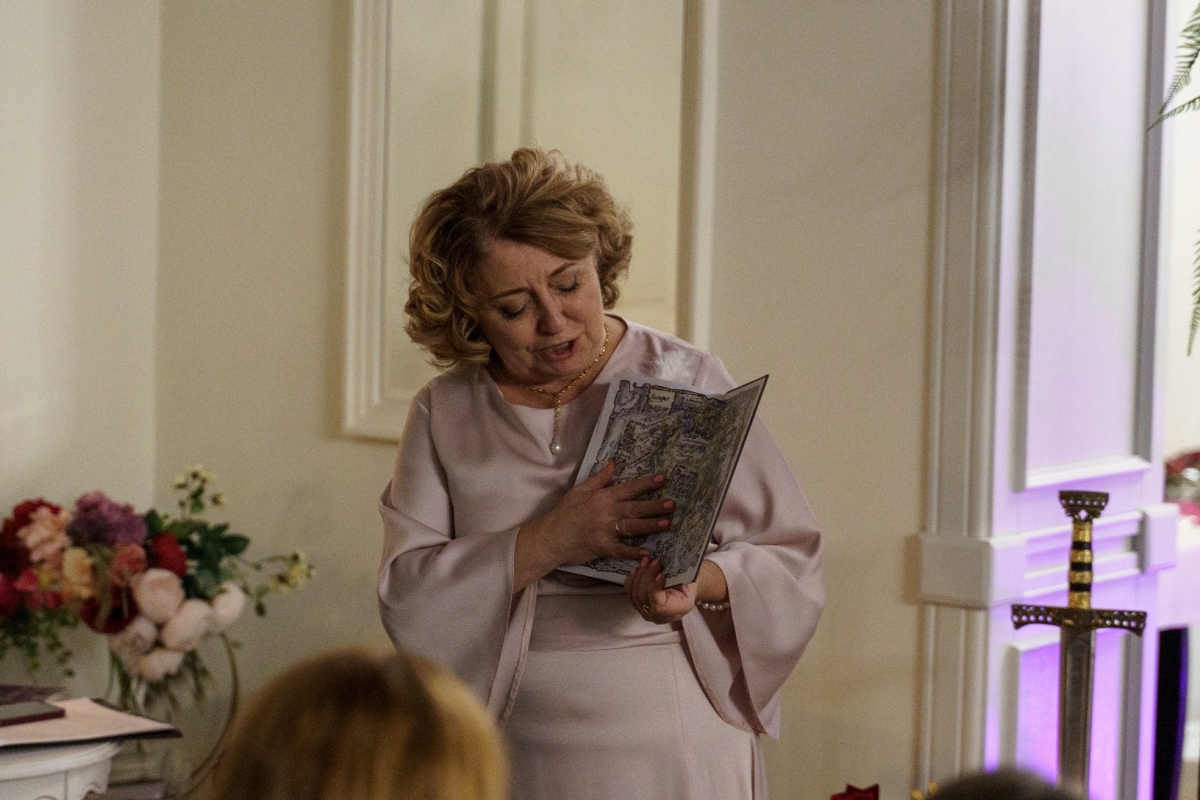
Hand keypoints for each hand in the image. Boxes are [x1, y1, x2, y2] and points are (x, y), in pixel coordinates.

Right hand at [513, 461, 673, 589]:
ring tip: (667, 523)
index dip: (646, 484)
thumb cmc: (564, 513)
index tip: (663, 479)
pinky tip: (647, 552)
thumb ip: (599, 479)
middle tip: (672, 504)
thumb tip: (613, 463)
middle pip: (634, 508)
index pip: (628, 488)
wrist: (550, 537)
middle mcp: (606, 512)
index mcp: (602, 497)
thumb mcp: (580, 490)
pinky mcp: (601, 547)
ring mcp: (604, 530)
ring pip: (631, 527)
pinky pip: (620, 550)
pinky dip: (633, 552)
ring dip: (650, 525)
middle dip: (654, 505)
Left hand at [624, 556, 696, 624]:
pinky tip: (636, 568)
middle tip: (654, 561)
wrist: (684, 587)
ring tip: (646, 561)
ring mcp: (648, 614)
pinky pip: (630, 594)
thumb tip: (663, 570)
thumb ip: (678, 576)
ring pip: (635, 594)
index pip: (658, 604)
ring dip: (639, 575)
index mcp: (677, 610)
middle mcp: (660, 617)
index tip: (660, 574)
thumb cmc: (688, 580)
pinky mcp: (639, 607)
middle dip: (647, 575)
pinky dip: (632, 579)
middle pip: (644, 597)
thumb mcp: (689, 577)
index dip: (655, 588)